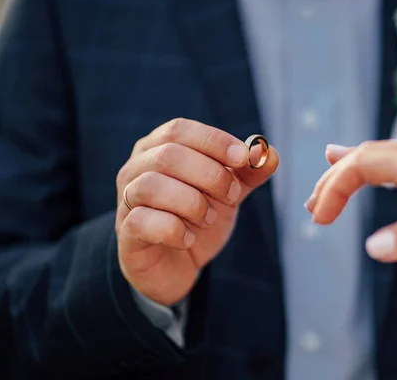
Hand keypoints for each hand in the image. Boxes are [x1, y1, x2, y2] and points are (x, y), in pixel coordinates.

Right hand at [115, 118, 277, 304]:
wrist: (177, 266)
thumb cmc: (197, 218)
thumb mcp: (229, 192)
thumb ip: (248, 172)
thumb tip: (270, 153)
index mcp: (158, 148)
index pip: (179, 130)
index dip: (214, 141)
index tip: (243, 159)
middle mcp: (136, 168)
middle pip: (169, 155)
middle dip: (210, 175)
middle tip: (232, 195)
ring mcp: (126, 200)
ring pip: (153, 186)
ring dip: (193, 203)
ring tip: (209, 218)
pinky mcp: (126, 232)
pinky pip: (144, 221)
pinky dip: (175, 230)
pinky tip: (188, 239)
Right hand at [305, 120, 396, 262]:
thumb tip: (372, 247)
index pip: (363, 166)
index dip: (334, 189)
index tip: (320, 219)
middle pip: (371, 154)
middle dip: (336, 178)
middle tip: (313, 204)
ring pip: (394, 149)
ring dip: (358, 163)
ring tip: (332, 163)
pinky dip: (394, 153)